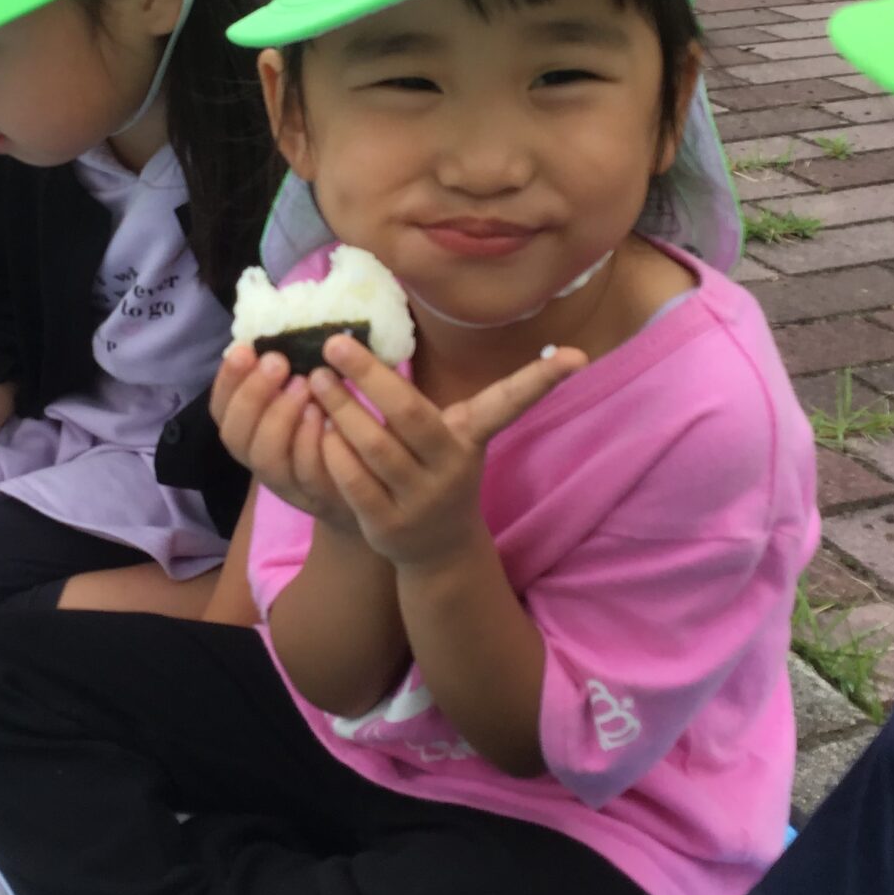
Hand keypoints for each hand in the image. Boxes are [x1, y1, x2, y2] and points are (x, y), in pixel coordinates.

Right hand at [210, 345, 360, 535]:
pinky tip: (325, 416)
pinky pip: (306, 473)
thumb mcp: (305, 396)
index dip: (227, 381)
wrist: (372, 486)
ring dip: (280, 417)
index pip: (220, 410)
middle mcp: (260, 460)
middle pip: (235, 436)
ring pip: (265, 458)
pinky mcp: (318, 496)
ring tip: (304, 385)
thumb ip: (289, 374)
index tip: (246, 349)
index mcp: (249, 432)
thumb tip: (286, 326)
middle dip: (253, 395)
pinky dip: (310, 442)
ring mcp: (287, 483)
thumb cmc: (332, 427)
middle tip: (278, 363)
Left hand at [308, 335, 587, 567]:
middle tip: (335, 342)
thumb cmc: (436, 471)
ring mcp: (420, 500)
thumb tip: (382, 343)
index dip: (541, 379)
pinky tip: (318, 428)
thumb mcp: (449, 436)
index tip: (578, 355)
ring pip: (376, 448)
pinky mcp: (388, 526)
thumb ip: (425, 400)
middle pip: (411, 415)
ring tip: (315, 379)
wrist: (438, 552)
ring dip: (341, 410)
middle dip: (371, 376)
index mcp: (471, 439)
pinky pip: (354, 483)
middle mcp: (452, 469)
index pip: (509, 403)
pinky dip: (333, 452)